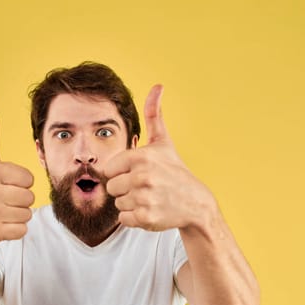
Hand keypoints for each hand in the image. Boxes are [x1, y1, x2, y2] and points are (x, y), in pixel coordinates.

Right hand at [0, 102, 34, 244]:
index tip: (4, 184)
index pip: (28, 178)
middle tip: (3, 200)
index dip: (20, 182)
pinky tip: (1, 224)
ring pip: (27, 214)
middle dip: (20, 200)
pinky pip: (22, 230)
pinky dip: (15, 230)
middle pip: (29, 197)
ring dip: (18, 215)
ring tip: (1, 212)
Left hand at [104, 85, 215, 230]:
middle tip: (146, 188)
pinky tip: (151, 210)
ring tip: (150, 198)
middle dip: (125, 189)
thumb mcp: (164, 143)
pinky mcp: (147, 217)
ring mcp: (145, 197)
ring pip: (118, 204)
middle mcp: (142, 176)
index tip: (139, 173)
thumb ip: (154, 115)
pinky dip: (134, 218)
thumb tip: (158, 86)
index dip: (122, 173)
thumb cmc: (175, 171)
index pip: (109, 169)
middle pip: (111, 187)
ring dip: (131, 204)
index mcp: (140, 156)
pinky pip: (124, 219)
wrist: (196, 203)